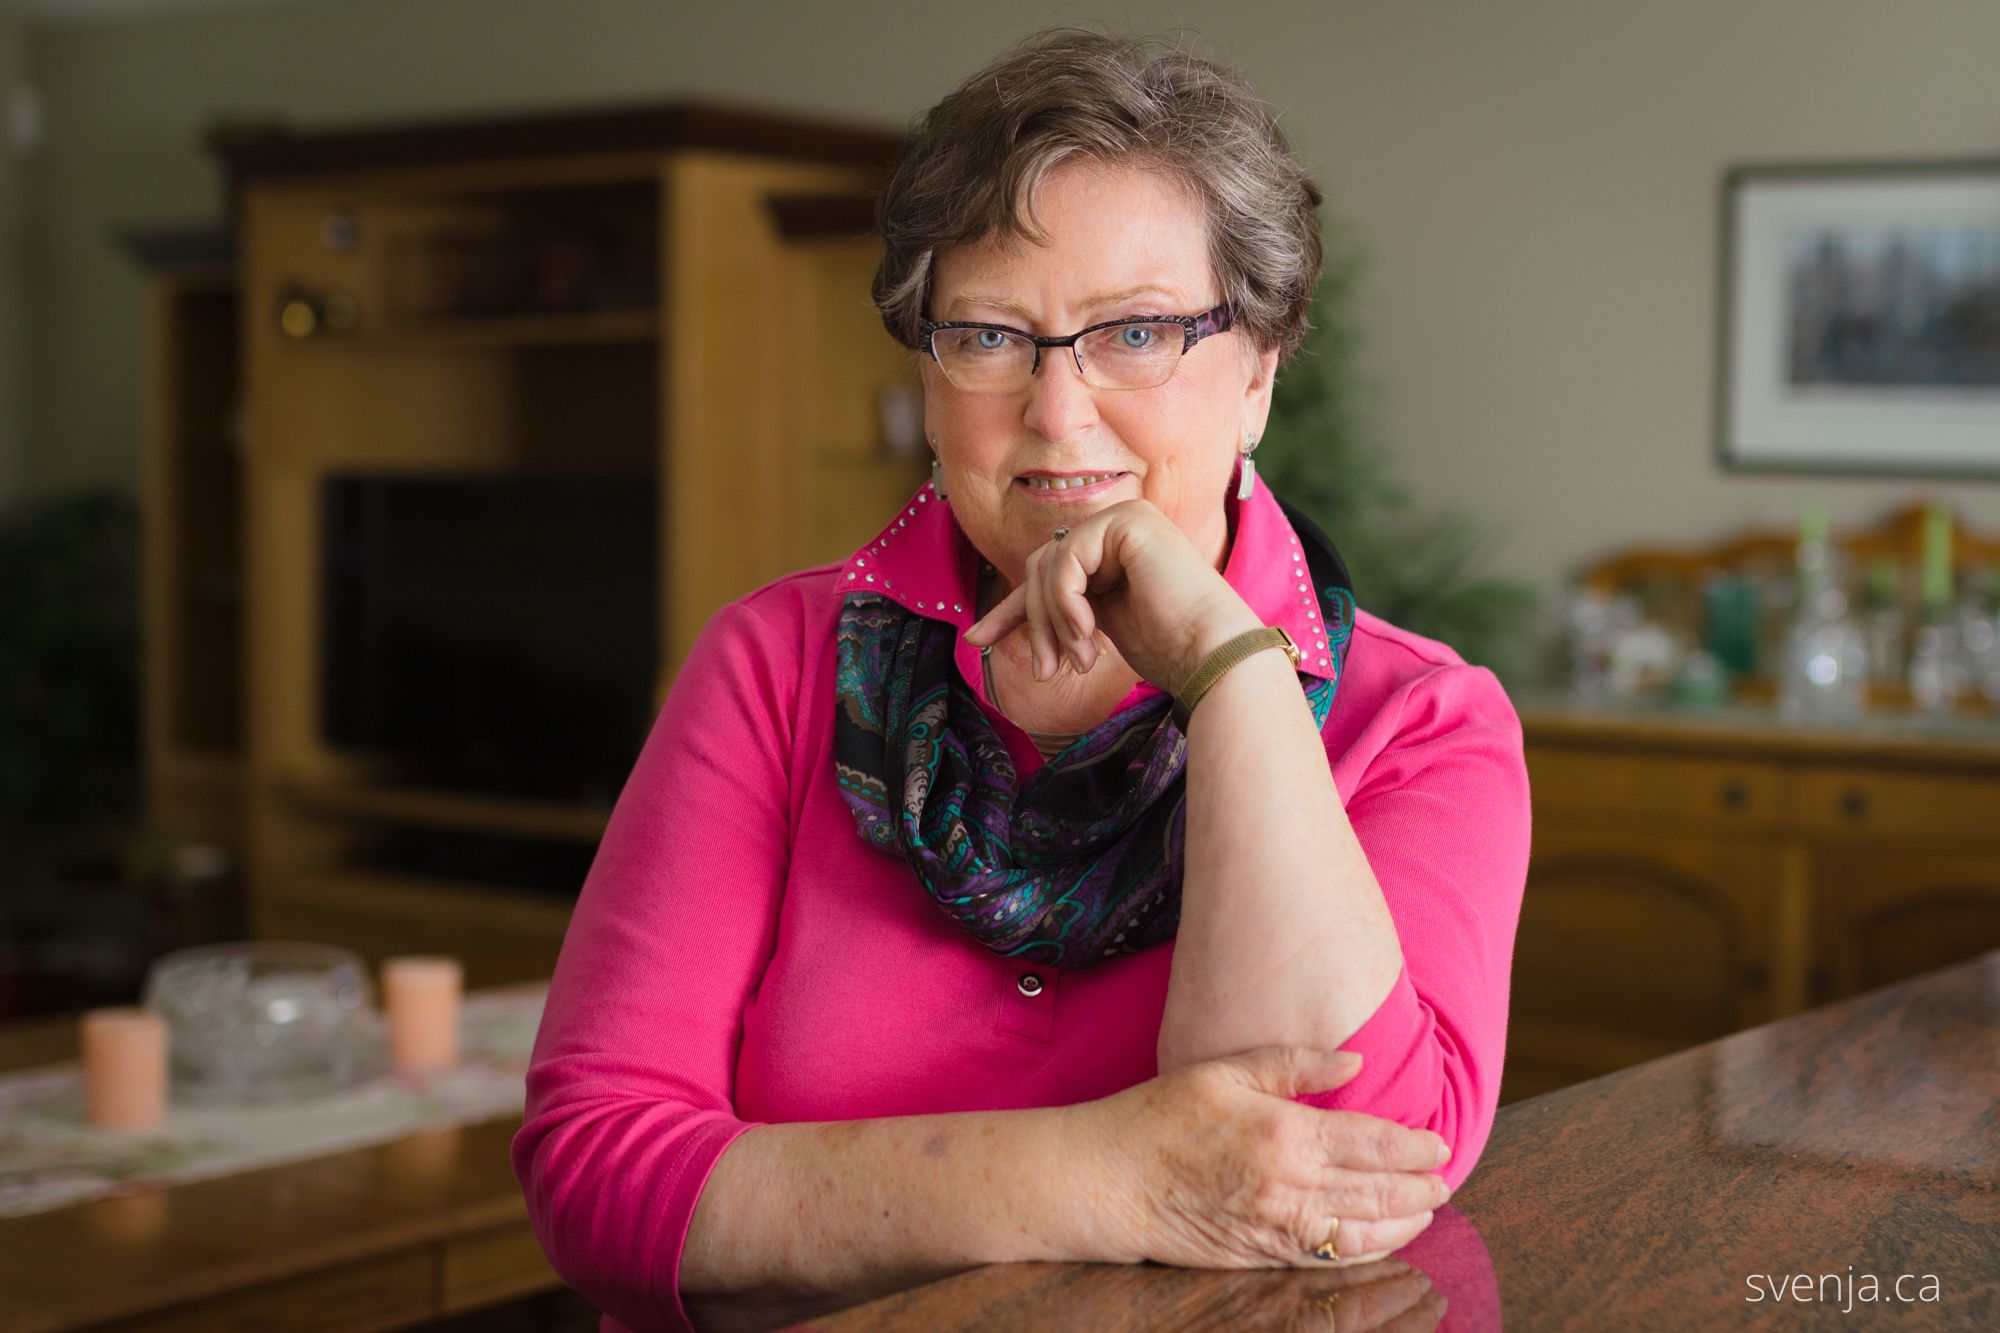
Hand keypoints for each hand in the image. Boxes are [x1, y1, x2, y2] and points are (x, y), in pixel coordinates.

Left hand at [961, 499, 1261, 694]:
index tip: (976, 641)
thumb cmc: (1166, 648)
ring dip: (1053, 622)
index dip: (1010, 610)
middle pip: (1040, 566)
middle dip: (1036, 624)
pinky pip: (1066, 560)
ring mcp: (1125, 517)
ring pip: (1048, 565)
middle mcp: (1119, 524)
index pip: (1045, 571)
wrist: (1211, 654)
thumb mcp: (1092, 626)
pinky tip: (1087, 633)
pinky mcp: (1128, 522)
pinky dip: (1066, 602)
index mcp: (1113, 547)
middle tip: (1047, 671)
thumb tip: (987, 624)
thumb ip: (1057, 610)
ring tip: (1078, 661)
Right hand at [1072, 1045, 1451, 1268]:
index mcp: (1283, 1133)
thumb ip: (1293, 1063)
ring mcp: (1276, 1227)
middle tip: (1447, 1177)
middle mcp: (1288, 1186)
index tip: (1439, 1143)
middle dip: (1421, 1187)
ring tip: (1429, 1209)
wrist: (1106, 1180)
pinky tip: (1382, 1239)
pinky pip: (1329, 1258)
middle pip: (1378, 1191)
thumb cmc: (1158, 1116)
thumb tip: (1354, 1061)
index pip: (1372, 1143)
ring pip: (1362, 1233)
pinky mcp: (1262, 1255)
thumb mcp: (1223, 1071)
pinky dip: (1366, 1250)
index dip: (1414, 1146)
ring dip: (1404, 1223)